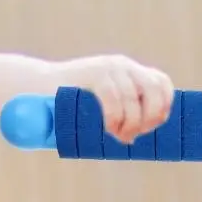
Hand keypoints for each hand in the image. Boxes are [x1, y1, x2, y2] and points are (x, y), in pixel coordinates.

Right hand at [56, 54, 173, 143]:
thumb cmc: (71, 105)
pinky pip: (114, 98)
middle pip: (154, 89)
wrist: (36, 88)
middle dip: (150, 117)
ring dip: (130, 123)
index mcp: (130, 72)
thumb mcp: (104, 105)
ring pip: (134, 98)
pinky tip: (109, 128)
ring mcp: (109, 67)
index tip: (151, 126)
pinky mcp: (93, 73)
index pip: (161, 83)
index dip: (164, 105)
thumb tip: (141, 134)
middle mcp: (123, 65)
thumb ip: (123, 112)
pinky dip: (115, 118)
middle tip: (134, 135)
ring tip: (118, 136)